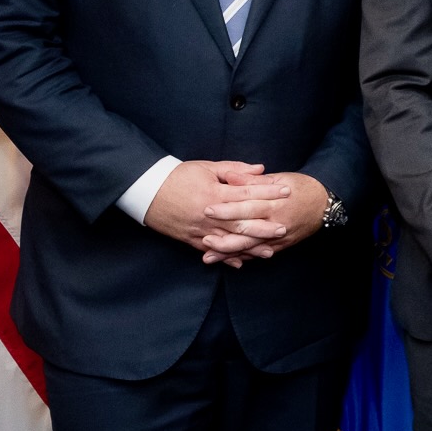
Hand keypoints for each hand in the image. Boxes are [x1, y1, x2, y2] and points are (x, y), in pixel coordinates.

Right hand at [142, 160, 288, 266]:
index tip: (286, 191)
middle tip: (284, 228)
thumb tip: (260, 170)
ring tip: (269, 250)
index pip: (247, 193)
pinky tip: (241, 262)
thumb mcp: (206, 167)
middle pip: (241, 222)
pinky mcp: (189, 239)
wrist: (145, 190)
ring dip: (249, 247)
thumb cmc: (177, 176)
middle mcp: (208, 214)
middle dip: (264, 226)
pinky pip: (211, 250)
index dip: (268, 193)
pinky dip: (226, 257)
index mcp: (214, 193)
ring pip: (229, 241)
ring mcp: (199, 229)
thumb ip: (235, 170)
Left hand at [197, 172, 329, 264]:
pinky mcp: (281, 246)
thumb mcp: (279, 178)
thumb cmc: (301, 187)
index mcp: (275, 203)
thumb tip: (231, 176)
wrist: (325, 204)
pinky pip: (260, 254)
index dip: (227, 209)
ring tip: (208, 256)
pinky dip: (244, 258)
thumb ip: (252, 180)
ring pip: (251, 248)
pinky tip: (229, 262)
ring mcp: (280, 237)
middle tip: (203, 238)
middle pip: (247, 232)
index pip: (247, 207)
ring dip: (230, 253)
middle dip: (224, 237)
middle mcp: (277, 222)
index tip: (207, 209)